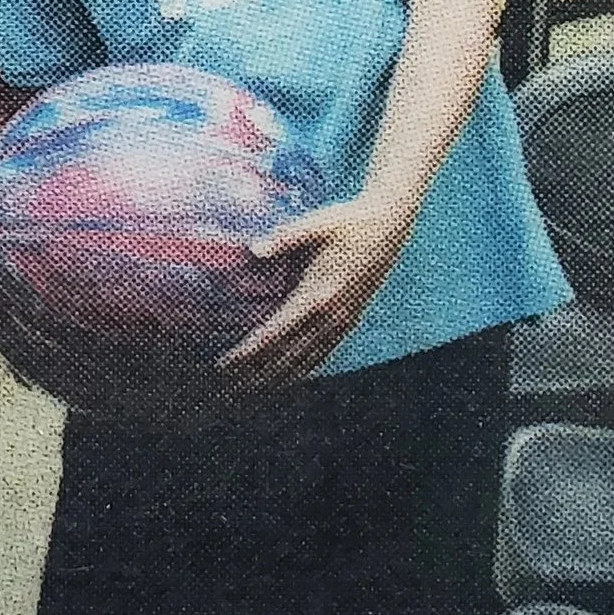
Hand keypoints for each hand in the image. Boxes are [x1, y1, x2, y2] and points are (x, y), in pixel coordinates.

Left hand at [221, 197, 414, 388]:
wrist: (389, 224)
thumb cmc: (347, 221)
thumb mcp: (315, 224)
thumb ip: (283, 238)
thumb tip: (253, 249)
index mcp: (318, 295)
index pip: (275, 333)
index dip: (248, 353)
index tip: (224, 365)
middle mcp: (331, 316)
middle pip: (287, 356)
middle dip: (256, 375)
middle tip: (226, 389)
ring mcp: (343, 321)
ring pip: (306, 361)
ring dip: (277, 379)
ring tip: (250, 392)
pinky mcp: (351, 320)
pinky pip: (324, 353)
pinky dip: (304, 370)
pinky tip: (289, 379)